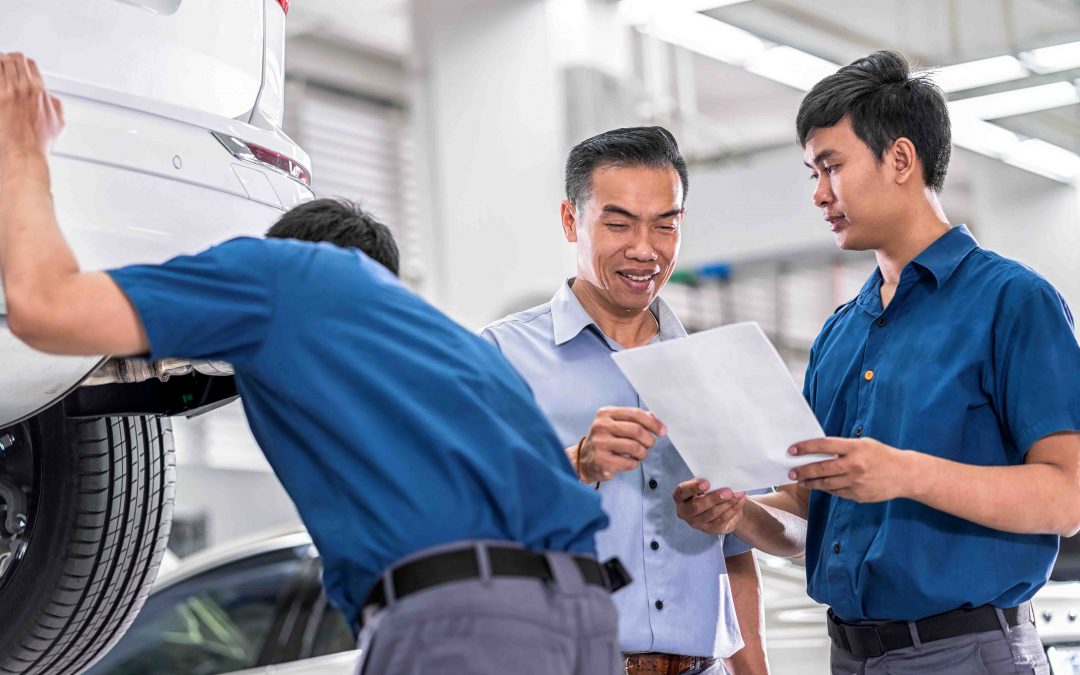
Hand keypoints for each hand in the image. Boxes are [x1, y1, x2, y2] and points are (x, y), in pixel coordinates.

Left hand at [0, 53, 63, 163]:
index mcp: (40, 91)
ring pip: (1, 62)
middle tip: (3, 61)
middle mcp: (24, 87)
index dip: (23, 62)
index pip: (30, 64)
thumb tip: (50, 98)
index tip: (18, 65)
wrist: (23, 153)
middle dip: (8, 58)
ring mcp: (8, 91)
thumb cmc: (38, 143)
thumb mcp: (58, 124)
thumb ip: (56, 106)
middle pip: (14, 59)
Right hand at [574, 407, 664, 482]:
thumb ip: (634, 419)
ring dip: (643, 453)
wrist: (584, 459)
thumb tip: (655, 418)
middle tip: (649, 444)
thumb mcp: (616, 423)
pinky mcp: (601, 460)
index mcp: (606, 413)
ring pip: (635, 447)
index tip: (662, 430)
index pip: (635, 414)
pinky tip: (628, 461)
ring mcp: (600, 444)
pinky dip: (634, 464)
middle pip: (637, 430)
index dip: (653, 423)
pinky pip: (629, 463)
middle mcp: (601, 426)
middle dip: (649, 439)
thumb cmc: (605, 440)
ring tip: (639, 454)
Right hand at [673, 479, 747, 534]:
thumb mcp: (705, 483)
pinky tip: (740, 501)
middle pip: (697, 506)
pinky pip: (723, 520)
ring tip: (738, 494)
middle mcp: (685, 512)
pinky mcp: (711, 530)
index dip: (693, 488)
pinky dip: (733, 509)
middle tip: (728, 492)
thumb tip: (722, 478)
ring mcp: (697, 523)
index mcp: (680, 497)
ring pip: (712, 514)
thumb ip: (709, 481)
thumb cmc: (708, 490)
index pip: (682, 492)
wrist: (718, 504)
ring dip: (728, 503)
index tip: (706, 483)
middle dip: (714, 498)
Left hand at [788, 437, 912, 502]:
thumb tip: (818, 452)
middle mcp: (854, 465)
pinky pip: (837, 493)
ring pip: (826, 484)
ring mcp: (856, 482)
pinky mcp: (859, 495)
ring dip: (811, 483)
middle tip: (791, 472)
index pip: (823, 445)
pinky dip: (827, 489)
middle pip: (821, 468)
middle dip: (803, 471)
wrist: (905, 474)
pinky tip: (820, 487)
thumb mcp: (863, 444)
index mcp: (855, 448)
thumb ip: (842, 447)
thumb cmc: (881, 455)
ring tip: (801, 481)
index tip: (792, 450)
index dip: (805, 447)